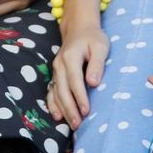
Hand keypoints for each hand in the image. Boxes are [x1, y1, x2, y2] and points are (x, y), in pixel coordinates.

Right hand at [47, 0, 107, 129]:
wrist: (79, 28)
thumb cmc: (93, 38)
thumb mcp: (101, 46)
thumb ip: (97, 64)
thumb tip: (94, 83)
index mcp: (70, 57)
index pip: (75, 81)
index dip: (80, 97)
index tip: (86, 112)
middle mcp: (59, 64)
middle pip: (63, 90)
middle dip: (70, 109)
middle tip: (78, 125)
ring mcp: (55, 69)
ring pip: (56, 92)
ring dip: (62, 109)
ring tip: (72, 125)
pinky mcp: (55, 73)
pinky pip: (51, 90)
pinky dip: (53, 104)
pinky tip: (57, 116)